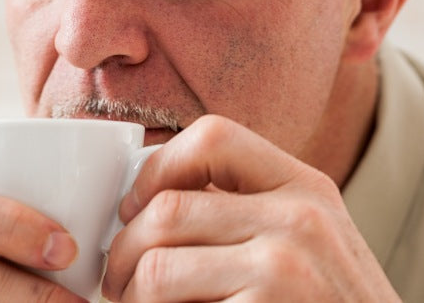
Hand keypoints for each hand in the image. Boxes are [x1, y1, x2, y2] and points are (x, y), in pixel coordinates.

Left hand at [102, 115, 398, 301]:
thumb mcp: (306, 239)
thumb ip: (242, 209)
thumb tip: (147, 198)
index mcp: (304, 186)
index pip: (212, 136)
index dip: (156, 167)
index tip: (133, 206)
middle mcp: (300, 217)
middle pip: (166, 209)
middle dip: (124, 250)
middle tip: (118, 279)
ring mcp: (285, 268)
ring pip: (157, 266)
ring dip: (130, 293)